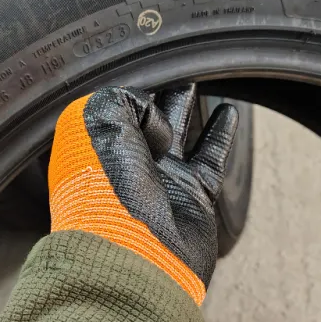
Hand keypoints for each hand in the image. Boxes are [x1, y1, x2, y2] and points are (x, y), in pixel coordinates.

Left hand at [48, 85, 238, 303]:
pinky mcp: (191, 192)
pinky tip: (228, 113)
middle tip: (168, 68)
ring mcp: (158, 176)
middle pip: (142, 114)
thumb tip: (157, 114)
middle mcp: (123, 159)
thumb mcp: (100, 121)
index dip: (127, 87)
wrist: (136, 253)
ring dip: (184, 104)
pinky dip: (221, 132)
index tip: (143, 71)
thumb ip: (126, 100)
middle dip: (152, 91)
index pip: (111, 103)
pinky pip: (209, 153)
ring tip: (193, 82)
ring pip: (176, 128)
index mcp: (91, 145)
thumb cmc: (106, 192)